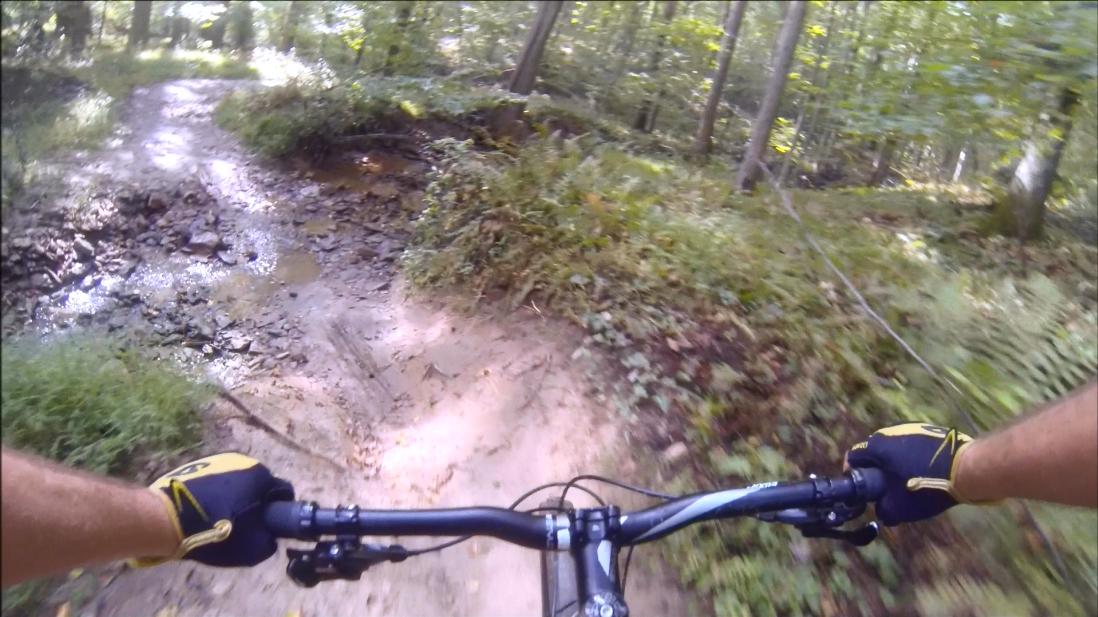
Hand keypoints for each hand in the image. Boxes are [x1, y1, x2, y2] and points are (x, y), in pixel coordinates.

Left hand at [136, 453, 293, 566]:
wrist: (166, 520)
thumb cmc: (216, 532)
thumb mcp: (252, 548)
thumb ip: (270, 541)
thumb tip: (270, 536)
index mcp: (261, 475)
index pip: (282, 492)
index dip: (278, 511)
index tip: (266, 526)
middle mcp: (242, 461)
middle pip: (258, 486)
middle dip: (254, 503)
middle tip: (241, 526)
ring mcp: (215, 460)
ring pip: (235, 483)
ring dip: (233, 498)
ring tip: (216, 520)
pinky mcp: (194, 465)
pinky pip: (213, 482)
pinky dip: (212, 495)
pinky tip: (200, 512)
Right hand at [845, 423, 973, 525]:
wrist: (968, 469)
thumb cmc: (926, 487)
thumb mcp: (900, 507)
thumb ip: (884, 510)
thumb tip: (881, 511)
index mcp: (878, 446)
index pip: (853, 457)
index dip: (853, 473)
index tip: (863, 488)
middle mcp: (891, 432)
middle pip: (874, 451)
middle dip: (876, 469)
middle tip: (885, 487)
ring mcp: (913, 428)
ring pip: (894, 447)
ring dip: (895, 462)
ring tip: (907, 481)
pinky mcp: (931, 431)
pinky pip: (913, 445)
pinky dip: (913, 457)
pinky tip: (926, 472)